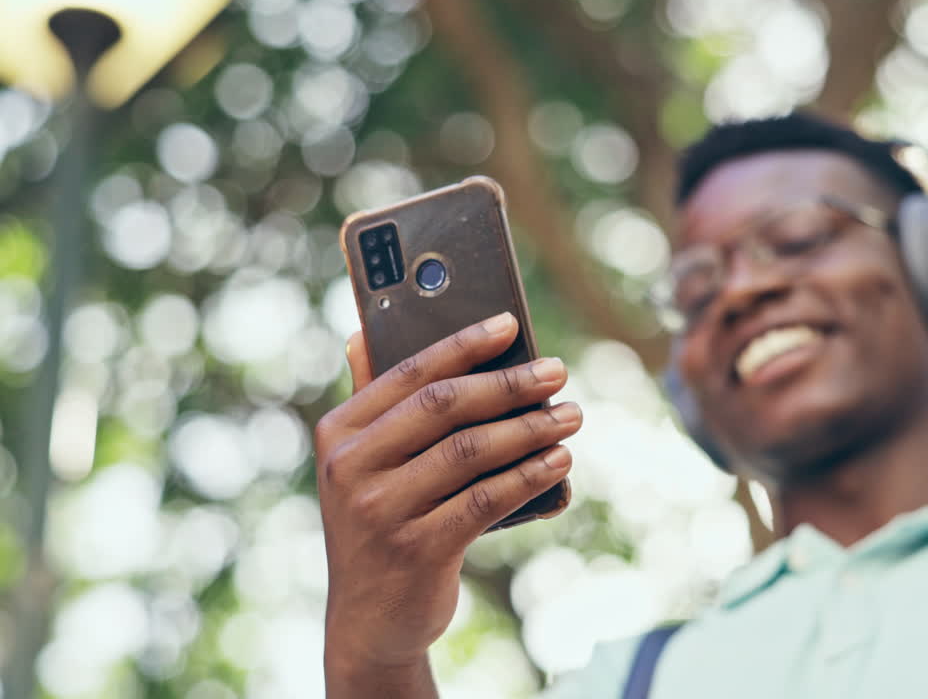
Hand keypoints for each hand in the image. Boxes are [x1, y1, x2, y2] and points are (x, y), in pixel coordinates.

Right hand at [314, 312, 579, 685]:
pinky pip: (484, 500)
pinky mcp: (416, 550)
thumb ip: (372, 404)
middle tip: (557, 371)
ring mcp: (380, 511)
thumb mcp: (364, 466)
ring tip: (570, 416)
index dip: (463, 345)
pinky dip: (528, 476)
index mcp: (340, 432)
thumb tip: (363, 333)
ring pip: (470, 452)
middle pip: (444, 407)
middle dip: (509, 384)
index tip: (510, 324)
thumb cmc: (383, 523)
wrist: (370, 621)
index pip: (409, 372)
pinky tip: (558, 462)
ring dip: (530, 429)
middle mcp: (350, 468)